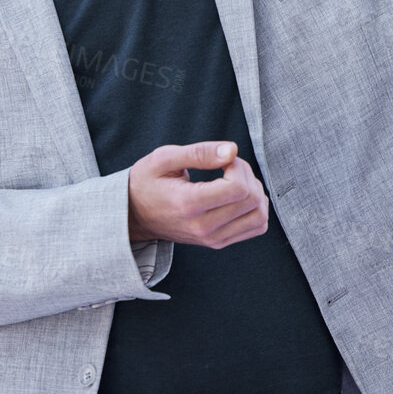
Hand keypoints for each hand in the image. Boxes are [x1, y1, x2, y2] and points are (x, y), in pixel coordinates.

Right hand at [127, 141, 269, 248]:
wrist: (133, 215)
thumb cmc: (146, 182)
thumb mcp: (164, 158)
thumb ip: (199, 153)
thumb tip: (232, 150)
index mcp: (188, 204)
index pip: (238, 189)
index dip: (238, 166)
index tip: (223, 159)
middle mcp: (203, 227)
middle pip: (252, 201)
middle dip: (247, 175)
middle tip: (227, 166)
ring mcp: (212, 239)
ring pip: (259, 217)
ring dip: (255, 192)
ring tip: (234, 180)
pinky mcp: (218, 242)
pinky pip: (255, 227)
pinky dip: (255, 208)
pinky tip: (238, 195)